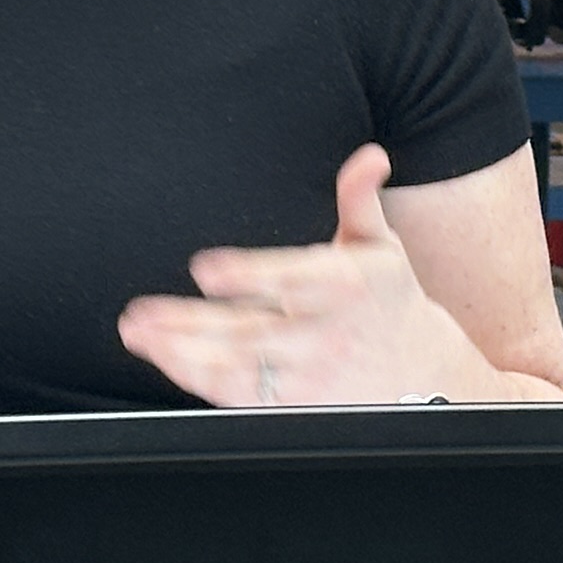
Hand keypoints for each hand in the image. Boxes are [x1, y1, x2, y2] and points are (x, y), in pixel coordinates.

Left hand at [117, 145, 497, 408]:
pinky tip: (164, 358)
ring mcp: (306, 376)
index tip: (205, 268)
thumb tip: (370, 156)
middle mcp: (322, 335)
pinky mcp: (295, 405)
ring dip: (184, 354)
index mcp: (343, 287)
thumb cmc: (385, 301)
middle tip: (142, 314)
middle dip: (192, 324)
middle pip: (251, 330)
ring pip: (239, 369)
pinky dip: (200, 381)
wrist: (424, 377)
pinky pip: (241, 398)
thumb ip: (361, 201)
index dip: (248, 274)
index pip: (292, 279)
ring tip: (139, 334)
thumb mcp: (381, 247)